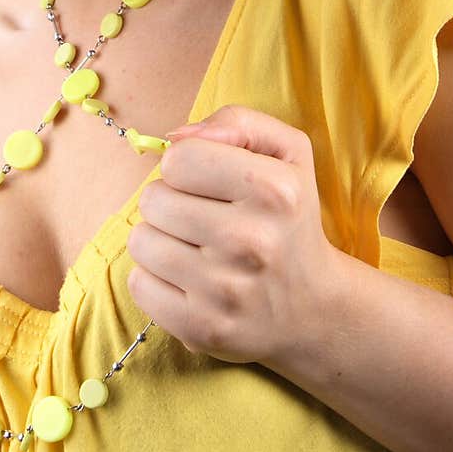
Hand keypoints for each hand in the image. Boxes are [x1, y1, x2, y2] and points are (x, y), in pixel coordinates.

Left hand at [126, 106, 340, 370]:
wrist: (314, 307)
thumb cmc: (289, 217)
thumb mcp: (287, 153)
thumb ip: (237, 123)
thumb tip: (176, 137)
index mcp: (274, 190)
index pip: (179, 158)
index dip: (185, 166)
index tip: (205, 183)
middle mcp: (252, 241)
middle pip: (153, 200)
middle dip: (169, 202)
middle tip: (199, 217)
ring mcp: (226, 290)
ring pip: (141, 241)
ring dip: (159, 238)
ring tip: (193, 246)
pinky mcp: (203, 329)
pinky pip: (139, 285)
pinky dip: (155, 278)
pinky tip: (187, 278)